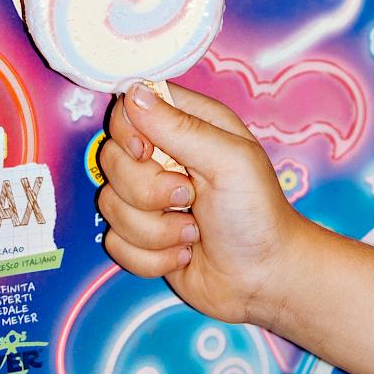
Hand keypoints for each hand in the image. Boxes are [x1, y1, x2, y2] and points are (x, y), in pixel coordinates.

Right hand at [99, 83, 303, 326]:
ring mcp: (148, 199)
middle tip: (189, 198)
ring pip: (110, 204)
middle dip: (147, 191)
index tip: (148, 154)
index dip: (128, 132)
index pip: (128, 109)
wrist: (264, 279)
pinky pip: (115, 242)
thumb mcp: (228, 161)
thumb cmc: (256, 213)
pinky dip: (151, 256)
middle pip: (112, 159)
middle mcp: (162, 156)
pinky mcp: (141, 237)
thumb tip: (133, 94)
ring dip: (155, 230)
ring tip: (193, 232)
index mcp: (186, 125)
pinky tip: (183, 253)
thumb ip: (180, 127)